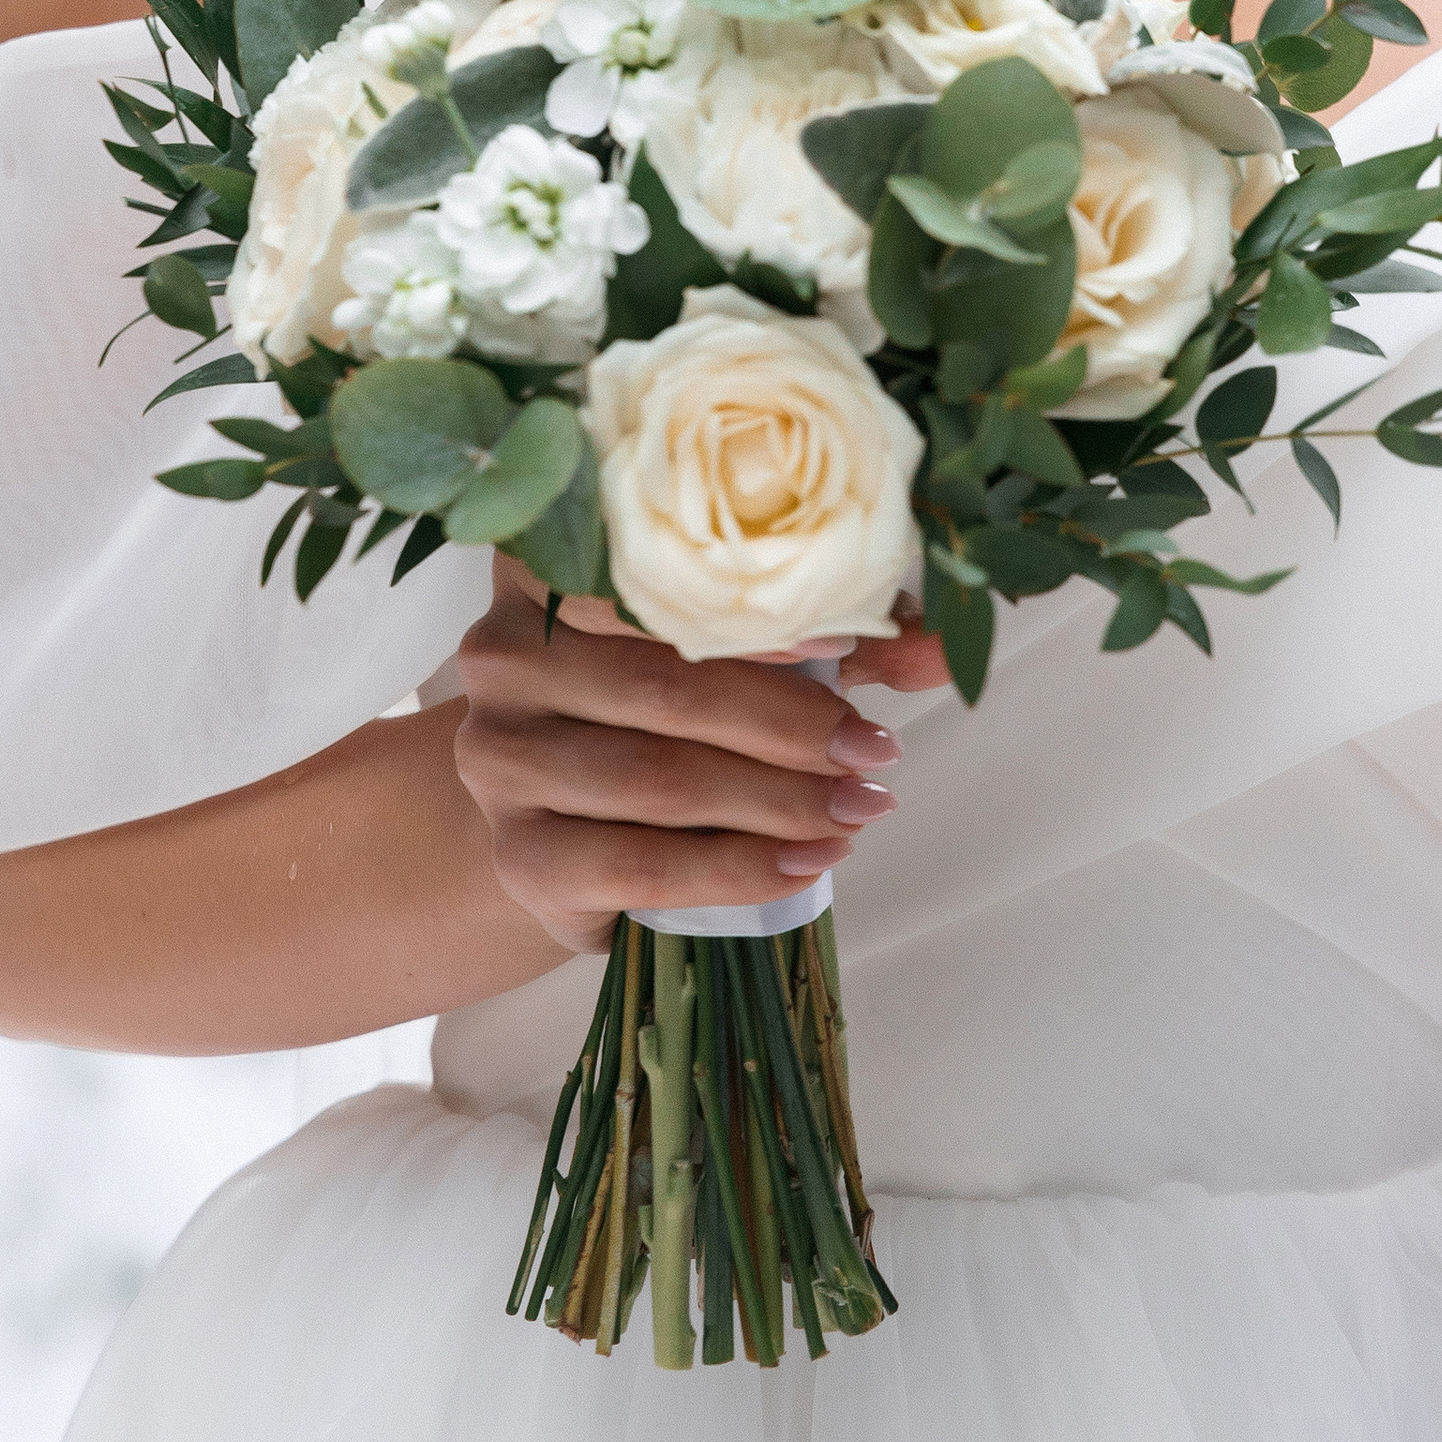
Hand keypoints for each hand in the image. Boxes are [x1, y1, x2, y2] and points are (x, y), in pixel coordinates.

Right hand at [451, 567, 937, 955]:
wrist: (557, 826)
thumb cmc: (655, 717)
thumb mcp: (735, 657)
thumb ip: (834, 635)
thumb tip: (943, 642)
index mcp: (543, 573)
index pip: (645, 575)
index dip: (744, 604)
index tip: (841, 630)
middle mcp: (503, 656)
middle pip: (664, 684)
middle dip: (788, 724)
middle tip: (877, 750)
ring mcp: (499, 761)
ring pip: (659, 777)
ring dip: (779, 801)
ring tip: (859, 808)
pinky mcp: (520, 856)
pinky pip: (645, 863)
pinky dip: (740, 867)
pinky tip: (806, 863)